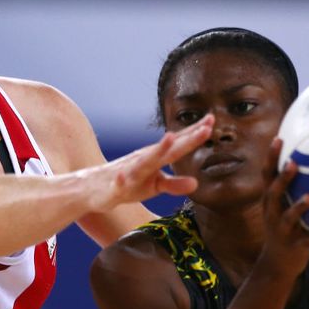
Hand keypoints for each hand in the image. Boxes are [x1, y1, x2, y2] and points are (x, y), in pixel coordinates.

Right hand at [89, 114, 213, 210]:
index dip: (195, 134)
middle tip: (206, 127)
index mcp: (156, 158)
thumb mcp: (154, 185)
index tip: (213, 120)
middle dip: (186, 138)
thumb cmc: (129, 183)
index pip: (179, 144)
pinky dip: (122, 179)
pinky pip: (119, 182)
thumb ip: (175, 184)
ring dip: (158, 149)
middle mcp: (145, 159)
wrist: (95, 188)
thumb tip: (196, 183)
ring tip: (171, 138)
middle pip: (169, 149)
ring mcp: (130, 171)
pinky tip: (124, 177)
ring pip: (145, 161)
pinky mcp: (116, 185)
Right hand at [258, 138, 308, 276]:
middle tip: (294, 164)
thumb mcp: (282, 208)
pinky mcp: (293, 245)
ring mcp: (281, 230)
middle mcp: (272, 213)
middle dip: (283, 179)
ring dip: (298, 207)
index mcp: (270, 201)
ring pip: (288, 217)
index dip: (271, 157)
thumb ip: (292, 189)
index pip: (267, 175)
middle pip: (273, 193)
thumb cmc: (285, 228)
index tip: (278, 138)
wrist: (276, 264)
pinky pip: (307, 241)